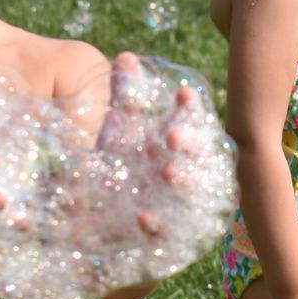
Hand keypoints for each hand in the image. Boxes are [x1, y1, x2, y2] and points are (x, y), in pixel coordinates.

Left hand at [97, 52, 234, 240]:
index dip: (189, 110)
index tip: (183, 93)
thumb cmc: (120, 171)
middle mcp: (184, 173)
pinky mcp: (166, 241)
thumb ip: (126, 97)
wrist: (99, 233)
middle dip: (189, 146)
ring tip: (168, 171)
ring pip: (191, 194)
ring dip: (182, 182)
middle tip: (172, 136)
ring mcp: (180, 208)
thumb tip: (126, 57)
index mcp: (176, 146)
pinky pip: (167, 233)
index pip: (191, 123)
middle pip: (198, 157)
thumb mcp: (119, 134)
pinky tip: (143, 216)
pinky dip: (156, 225)